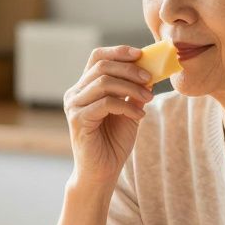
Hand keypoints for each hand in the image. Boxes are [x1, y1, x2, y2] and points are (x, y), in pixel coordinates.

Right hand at [64, 45, 154, 187]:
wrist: (102, 173)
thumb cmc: (113, 143)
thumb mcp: (129, 112)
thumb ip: (134, 92)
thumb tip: (150, 71)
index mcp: (85, 88)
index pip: (97, 57)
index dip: (118, 52)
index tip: (141, 54)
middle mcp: (75, 93)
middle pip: (102, 67)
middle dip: (130, 70)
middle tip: (150, 79)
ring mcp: (74, 106)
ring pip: (104, 83)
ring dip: (131, 88)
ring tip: (148, 98)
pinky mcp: (78, 119)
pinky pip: (105, 103)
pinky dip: (126, 106)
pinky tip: (138, 116)